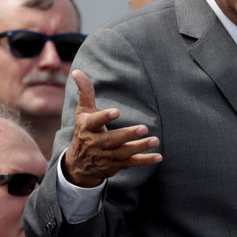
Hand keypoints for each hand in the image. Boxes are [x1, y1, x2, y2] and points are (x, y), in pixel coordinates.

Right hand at [63, 69, 161, 186]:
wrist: (79, 164)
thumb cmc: (85, 130)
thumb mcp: (83, 112)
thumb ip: (85, 92)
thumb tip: (77, 71)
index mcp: (87, 128)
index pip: (95, 122)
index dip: (104, 117)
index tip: (116, 111)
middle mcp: (96, 144)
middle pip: (111, 140)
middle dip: (127, 135)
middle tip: (143, 128)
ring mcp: (106, 156)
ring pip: (123, 152)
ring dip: (139, 147)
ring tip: (155, 140)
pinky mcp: (116, 165)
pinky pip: (131, 163)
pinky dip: (145, 160)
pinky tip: (158, 156)